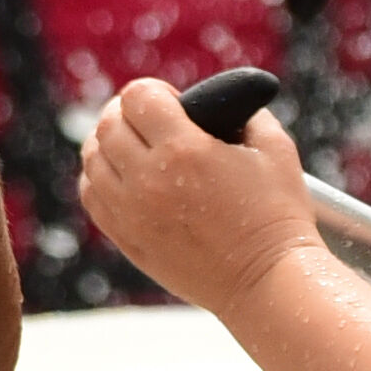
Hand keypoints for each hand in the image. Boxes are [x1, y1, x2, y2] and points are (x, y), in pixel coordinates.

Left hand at [74, 72, 323, 314]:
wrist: (267, 281)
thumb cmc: (278, 215)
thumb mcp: (276, 150)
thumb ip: (247, 113)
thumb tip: (222, 104)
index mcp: (185, 150)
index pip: (138, 97)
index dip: (153, 90)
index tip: (171, 99)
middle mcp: (148, 179)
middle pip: (108, 125)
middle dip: (126, 111)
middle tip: (148, 117)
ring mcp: (131, 212)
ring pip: (92, 159)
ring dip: (107, 142)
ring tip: (131, 144)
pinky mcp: (127, 239)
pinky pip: (91, 195)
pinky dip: (98, 177)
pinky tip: (120, 175)